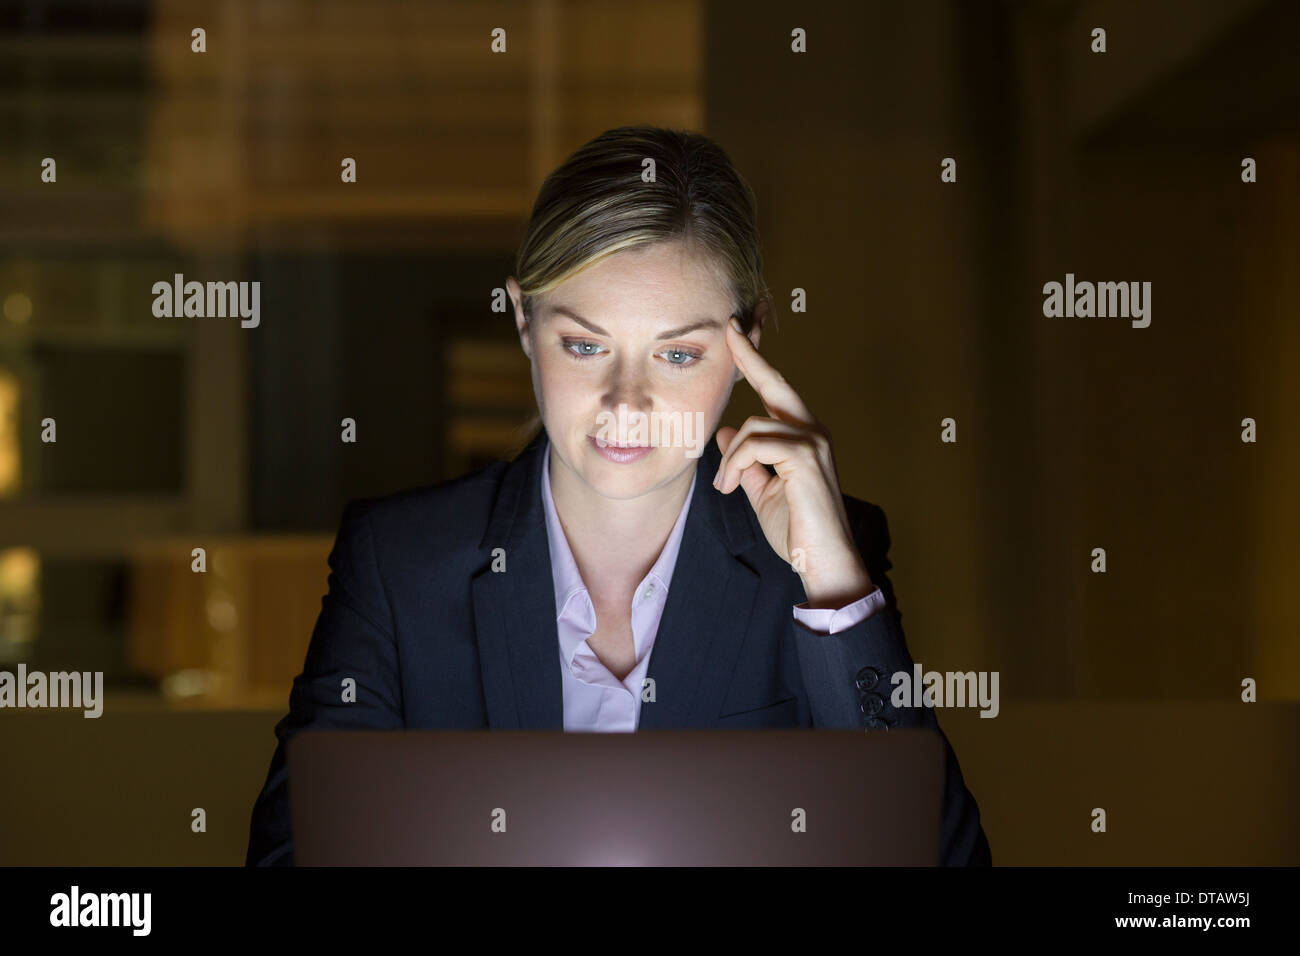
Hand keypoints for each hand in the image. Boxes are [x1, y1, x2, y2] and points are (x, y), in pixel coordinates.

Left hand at [714, 316, 874, 608]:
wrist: (820, 561)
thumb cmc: (796, 531)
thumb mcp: (762, 491)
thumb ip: (745, 462)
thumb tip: (725, 433)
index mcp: (803, 437)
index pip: (777, 392)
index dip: (756, 362)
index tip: (737, 334)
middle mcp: (813, 432)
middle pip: (775, 385)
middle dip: (750, 357)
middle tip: (730, 329)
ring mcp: (813, 442)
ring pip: (752, 426)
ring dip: (730, 458)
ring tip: (725, 486)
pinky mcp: (806, 458)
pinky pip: (755, 445)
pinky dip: (736, 465)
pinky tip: (732, 487)